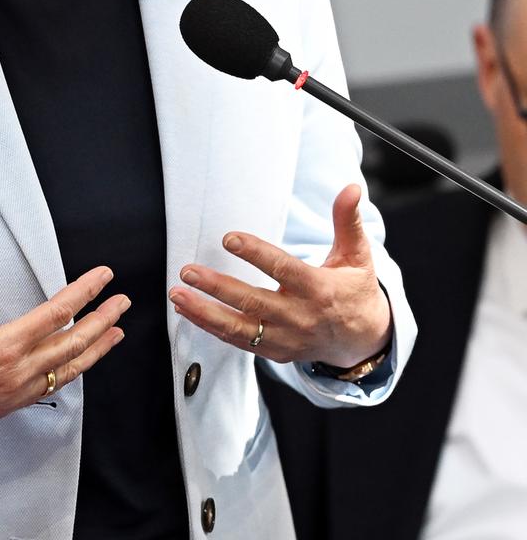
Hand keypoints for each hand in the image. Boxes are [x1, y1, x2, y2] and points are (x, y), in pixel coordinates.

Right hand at [0, 239, 129, 445]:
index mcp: (2, 347)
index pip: (55, 314)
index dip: (83, 292)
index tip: (103, 277)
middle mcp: (17, 373)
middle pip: (73, 343)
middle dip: (101, 319)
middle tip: (123, 300)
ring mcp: (17, 393)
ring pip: (69, 369)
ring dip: (96, 348)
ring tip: (117, 331)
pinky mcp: (11, 404)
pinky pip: (53, 385)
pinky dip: (74, 369)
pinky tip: (80, 360)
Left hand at [168, 184, 391, 367]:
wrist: (361, 340)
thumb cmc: (354, 291)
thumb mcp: (357, 256)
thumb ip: (348, 222)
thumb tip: (351, 188)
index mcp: (319, 290)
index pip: (283, 270)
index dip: (255, 254)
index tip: (228, 238)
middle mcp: (300, 317)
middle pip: (253, 302)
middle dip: (217, 287)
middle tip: (188, 272)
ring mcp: (285, 338)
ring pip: (239, 328)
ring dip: (204, 313)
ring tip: (177, 295)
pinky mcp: (274, 351)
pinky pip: (238, 341)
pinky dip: (210, 328)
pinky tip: (188, 312)